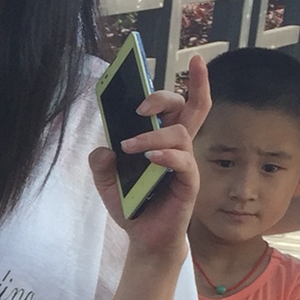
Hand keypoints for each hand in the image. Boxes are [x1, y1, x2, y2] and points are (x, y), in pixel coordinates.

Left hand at [89, 51, 209, 260]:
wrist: (143, 239)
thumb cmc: (133, 205)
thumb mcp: (107, 183)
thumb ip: (101, 164)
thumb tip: (103, 149)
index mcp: (163, 139)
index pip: (181, 105)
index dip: (195, 81)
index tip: (199, 60)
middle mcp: (178, 147)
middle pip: (187, 108)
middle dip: (165, 97)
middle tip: (140, 106)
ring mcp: (185, 164)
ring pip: (180, 133)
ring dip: (152, 135)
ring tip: (130, 147)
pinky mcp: (188, 183)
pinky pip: (183, 162)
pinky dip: (166, 156)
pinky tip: (150, 158)